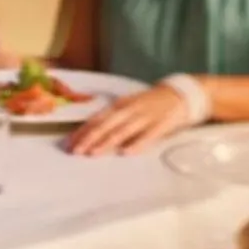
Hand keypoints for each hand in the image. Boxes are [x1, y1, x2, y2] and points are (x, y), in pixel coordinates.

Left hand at [66, 83, 189, 156]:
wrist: (178, 94)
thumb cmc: (148, 104)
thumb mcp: (128, 107)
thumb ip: (113, 119)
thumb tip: (92, 133)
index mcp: (119, 105)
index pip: (97, 119)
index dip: (83, 131)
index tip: (70, 143)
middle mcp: (129, 110)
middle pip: (106, 125)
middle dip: (89, 138)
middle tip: (75, 151)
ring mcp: (144, 117)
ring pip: (122, 131)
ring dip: (106, 142)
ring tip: (93, 153)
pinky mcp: (160, 125)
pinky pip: (147, 136)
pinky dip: (136, 144)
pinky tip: (126, 153)